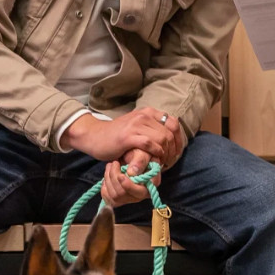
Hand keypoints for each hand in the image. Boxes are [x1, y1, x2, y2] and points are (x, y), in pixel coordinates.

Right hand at [62, 107, 179, 162]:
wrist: (95, 136)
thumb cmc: (117, 136)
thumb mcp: (138, 127)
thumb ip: (153, 129)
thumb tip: (172, 140)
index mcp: (148, 112)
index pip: (173, 123)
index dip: (179, 139)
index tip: (176, 152)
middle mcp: (143, 115)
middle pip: (169, 133)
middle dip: (173, 150)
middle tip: (169, 161)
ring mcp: (135, 125)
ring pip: (161, 138)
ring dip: (165, 154)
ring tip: (162, 162)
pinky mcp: (128, 136)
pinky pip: (149, 144)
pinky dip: (155, 154)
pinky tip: (154, 160)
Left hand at [103, 151, 152, 206]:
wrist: (131, 156)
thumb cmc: (139, 152)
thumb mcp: (142, 152)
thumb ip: (140, 160)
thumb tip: (132, 173)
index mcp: (151, 183)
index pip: (140, 192)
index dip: (129, 186)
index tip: (120, 176)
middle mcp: (142, 194)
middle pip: (123, 194)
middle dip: (114, 178)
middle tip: (113, 163)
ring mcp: (131, 198)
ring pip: (114, 197)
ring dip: (108, 180)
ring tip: (110, 166)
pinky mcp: (120, 199)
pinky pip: (108, 199)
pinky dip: (104, 187)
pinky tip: (108, 177)